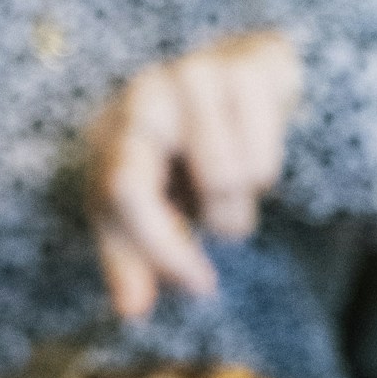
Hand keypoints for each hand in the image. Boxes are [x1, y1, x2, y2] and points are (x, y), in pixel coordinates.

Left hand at [86, 30, 301, 317]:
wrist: (233, 81)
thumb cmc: (176, 160)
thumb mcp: (142, 214)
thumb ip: (131, 263)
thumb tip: (132, 311)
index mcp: (111, 134)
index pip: (125, 190)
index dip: (162, 245)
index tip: (201, 285)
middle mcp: (145, 96)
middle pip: (195, 183)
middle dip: (219, 218)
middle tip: (220, 218)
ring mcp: (195, 73)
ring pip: (232, 176)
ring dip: (241, 200)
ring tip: (233, 182)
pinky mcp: (246, 66)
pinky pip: (265, 157)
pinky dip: (266, 172)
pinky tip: (252, 148)